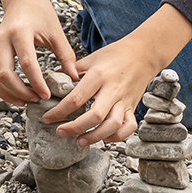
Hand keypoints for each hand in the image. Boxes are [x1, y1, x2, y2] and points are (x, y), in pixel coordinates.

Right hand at [0, 0, 77, 105]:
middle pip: (4, 75)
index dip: (36, 83)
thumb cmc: (40, 12)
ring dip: (6, 94)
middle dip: (20, 92)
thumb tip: (73, 78)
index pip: (26, 63)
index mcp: (20, 32)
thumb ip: (65, 54)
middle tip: (37, 99)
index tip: (46, 95)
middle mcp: (1, 40)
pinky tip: (11, 92)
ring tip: (25, 99)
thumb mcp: (56, 31)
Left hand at [41, 3, 191, 145]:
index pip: (75, 98)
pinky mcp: (132, 106)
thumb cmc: (115, 54)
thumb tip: (51, 81)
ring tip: (80, 140)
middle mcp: (113, 89)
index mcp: (99, 75)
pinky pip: (128, 127)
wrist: (144, 52)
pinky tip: (104, 138)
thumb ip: (72, 71)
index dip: (59, 111)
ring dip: (95, 137)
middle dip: (74, 128)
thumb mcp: (91, 58)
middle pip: (94, 116)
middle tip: (60, 131)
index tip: (48, 118)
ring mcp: (125, 100)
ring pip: (112, 125)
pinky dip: (117, 137)